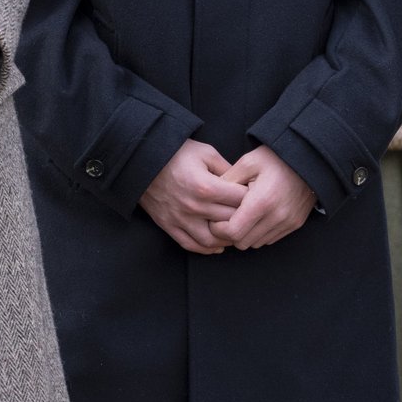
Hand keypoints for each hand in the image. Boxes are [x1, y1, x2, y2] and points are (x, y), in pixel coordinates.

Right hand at [140, 139, 247, 254]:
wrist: (143, 161)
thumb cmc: (177, 153)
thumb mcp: (206, 153)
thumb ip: (227, 168)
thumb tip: (244, 181)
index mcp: (206, 187)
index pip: (239, 200)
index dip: (252, 198)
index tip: (257, 196)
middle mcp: (195, 207)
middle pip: (228, 220)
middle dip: (244, 218)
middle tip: (252, 215)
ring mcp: (181, 219)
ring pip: (211, 240)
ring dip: (226, 239)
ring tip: (237, 233)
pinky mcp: (169, 226)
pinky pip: (190, 244)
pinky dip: (206, 249)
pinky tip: (217, 246)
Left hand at [208, 146, 315, 249]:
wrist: (310, 158)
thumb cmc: (276, 157)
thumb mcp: (248, 161)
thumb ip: (227, 180)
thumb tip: (210, 197)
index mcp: (262, 200)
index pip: (232, 232)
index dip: (219, 229)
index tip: (215, 218)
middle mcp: (277, 216)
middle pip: (242, 242)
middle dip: (231, 233)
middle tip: (227, 217)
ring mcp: (288, 222)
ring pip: (255, 243)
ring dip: (246, 234)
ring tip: (244, 215)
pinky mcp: (295, 224)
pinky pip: (270, 239)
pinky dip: (260, 232)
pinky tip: (259, 216)